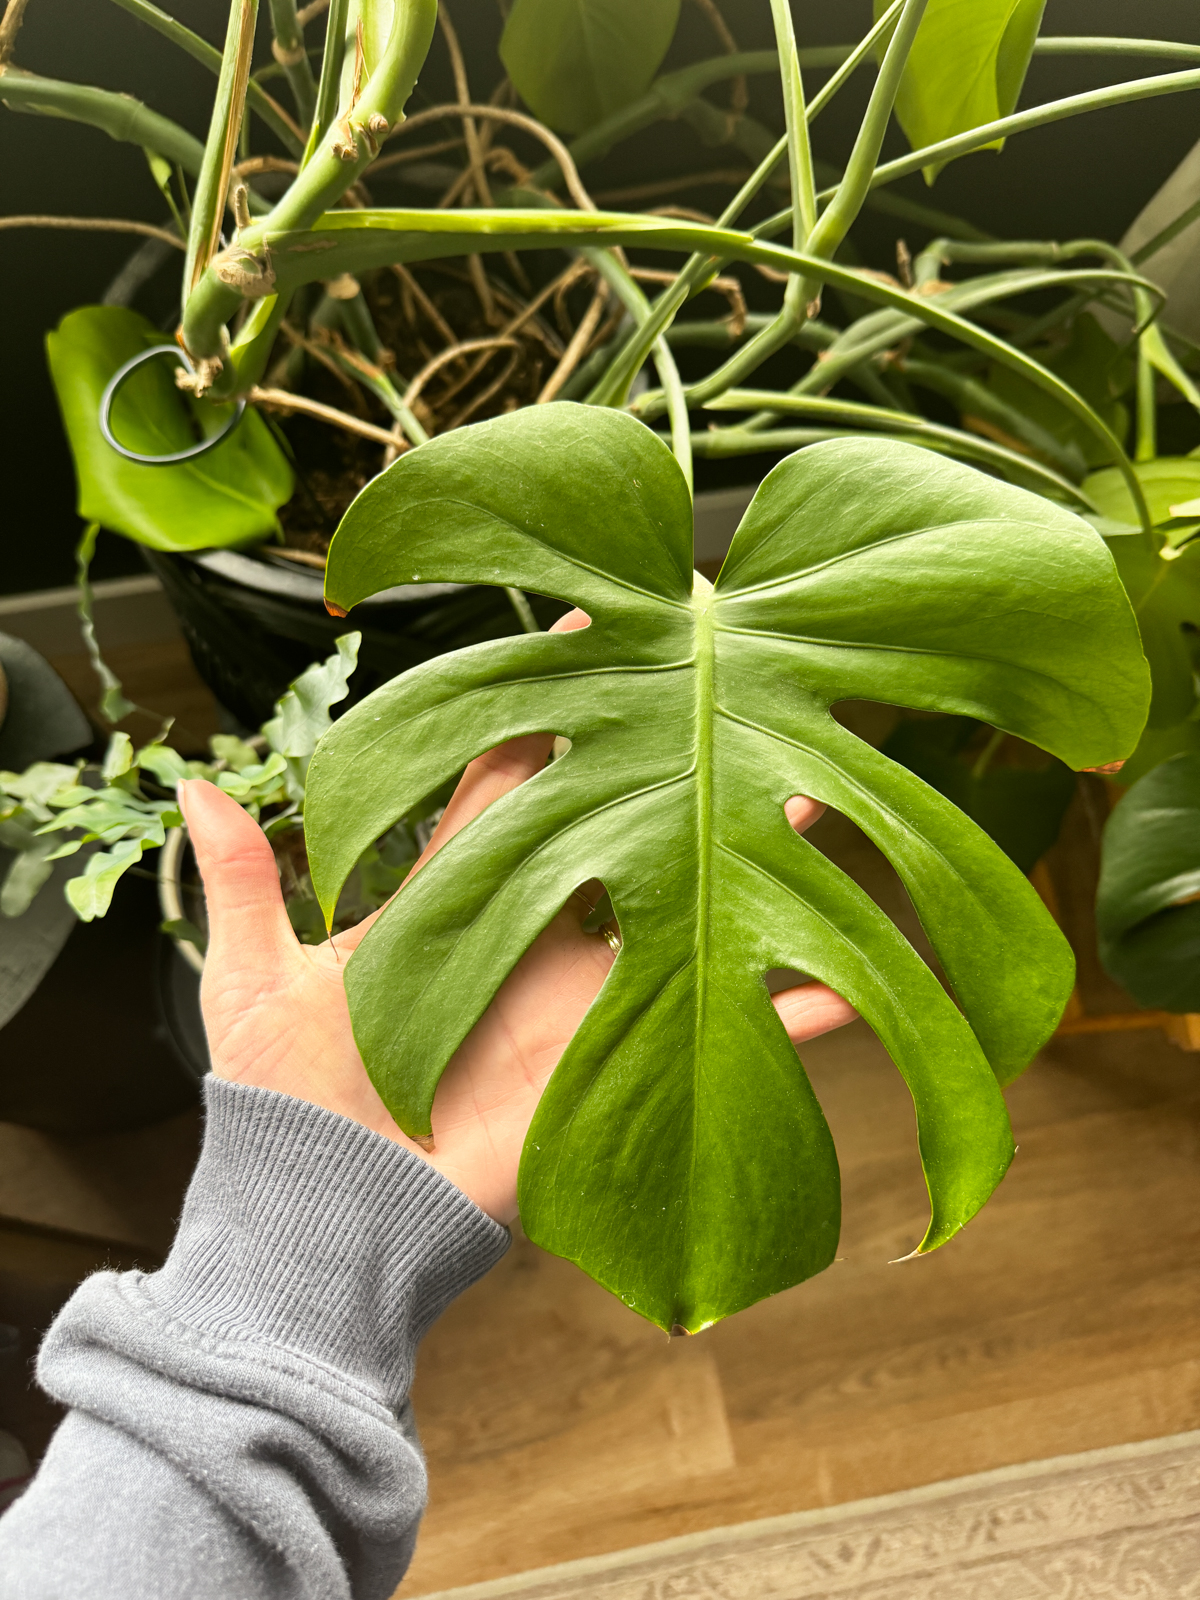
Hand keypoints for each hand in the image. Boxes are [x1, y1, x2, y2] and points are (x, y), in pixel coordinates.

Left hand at [178, 612, 855, 1223]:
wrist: (333, 1215)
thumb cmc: (288, 1101)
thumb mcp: (254, 981)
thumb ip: (248, 882)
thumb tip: (197, 785)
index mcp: (458, 886)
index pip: (514, 762)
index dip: (550, 692)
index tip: (597, 621)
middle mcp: (539, 921)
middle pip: (622, 811)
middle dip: (676, 745)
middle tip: (734, 674)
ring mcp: (593, 988)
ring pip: (689, 896)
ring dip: (755, 848)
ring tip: (818, 788)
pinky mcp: (626, 1056)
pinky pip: (727, 1025)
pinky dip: (794, 1007)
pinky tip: (856, 973)